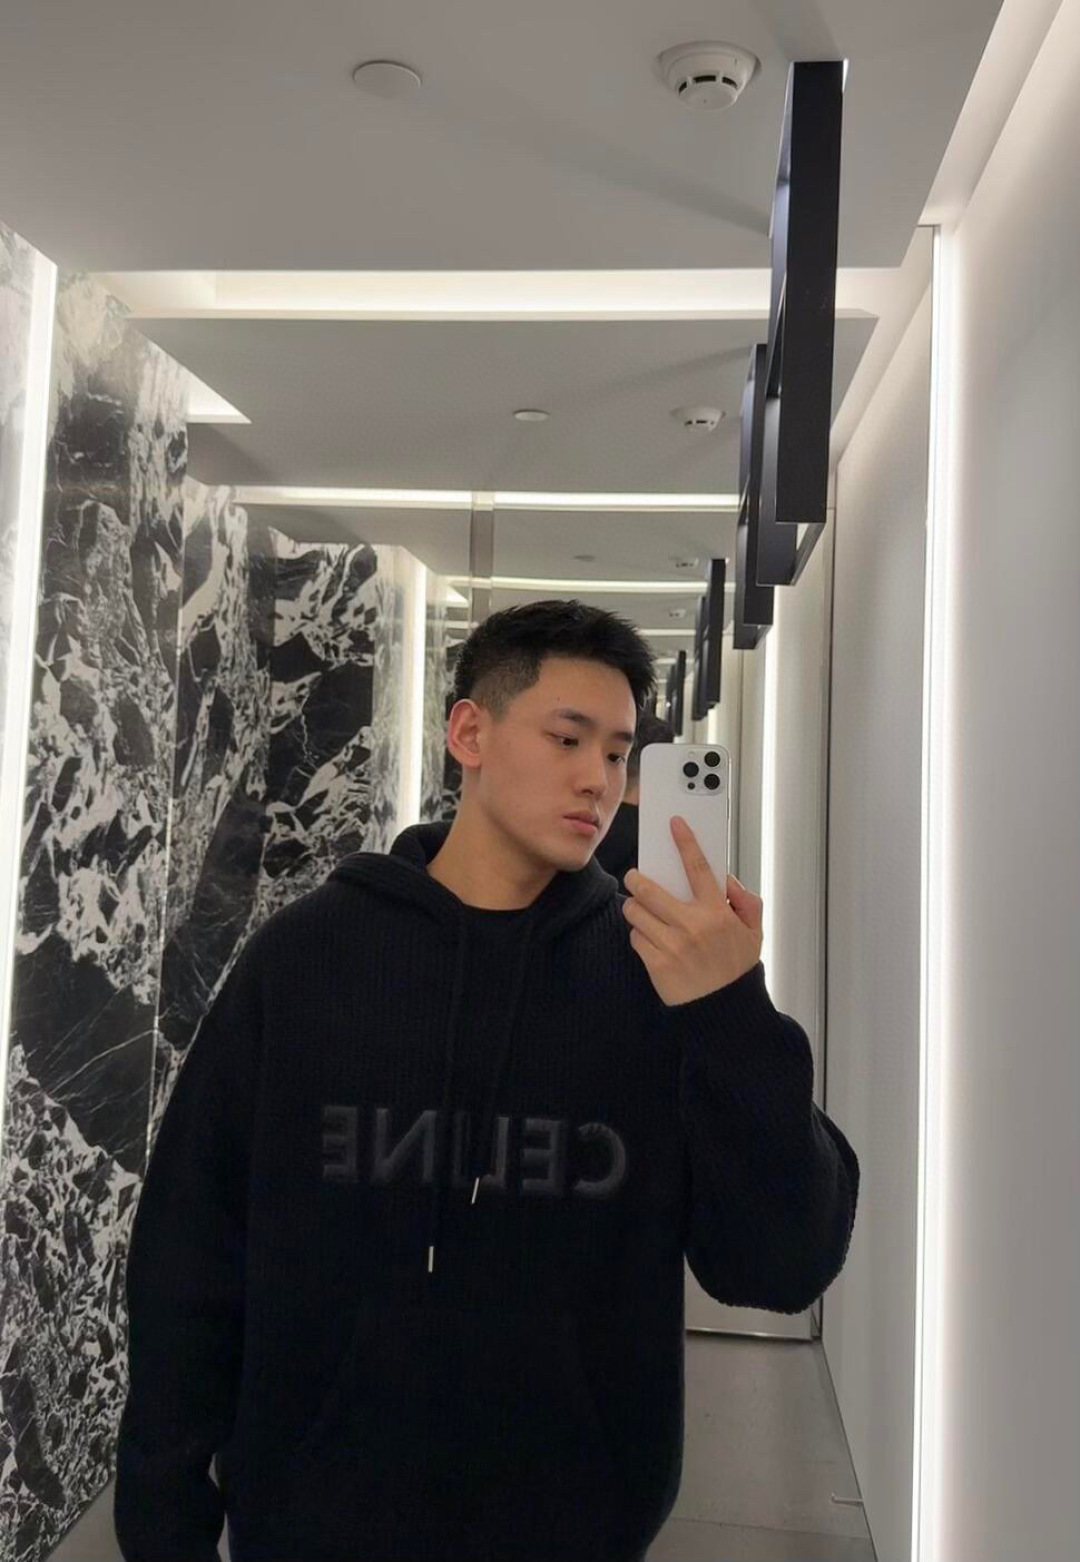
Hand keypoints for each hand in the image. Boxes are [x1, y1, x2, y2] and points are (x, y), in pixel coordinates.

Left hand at [622, 816, 763, 1006]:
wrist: (724, 1012)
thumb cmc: (736, 969)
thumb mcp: (753, 933)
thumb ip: (746, 902)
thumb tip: (726, 881)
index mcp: (717, 913)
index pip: (699, 869)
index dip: (686, 842)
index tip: (675, 824)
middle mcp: (692, 926)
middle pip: (649, 889)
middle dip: (636, 879)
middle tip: (635, 878)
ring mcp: (672, 945)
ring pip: (636, 913)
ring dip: (636, 909)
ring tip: (643, 913)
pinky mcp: (656, 963)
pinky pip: (635, 938)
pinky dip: (639, 935)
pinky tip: (651, 940)